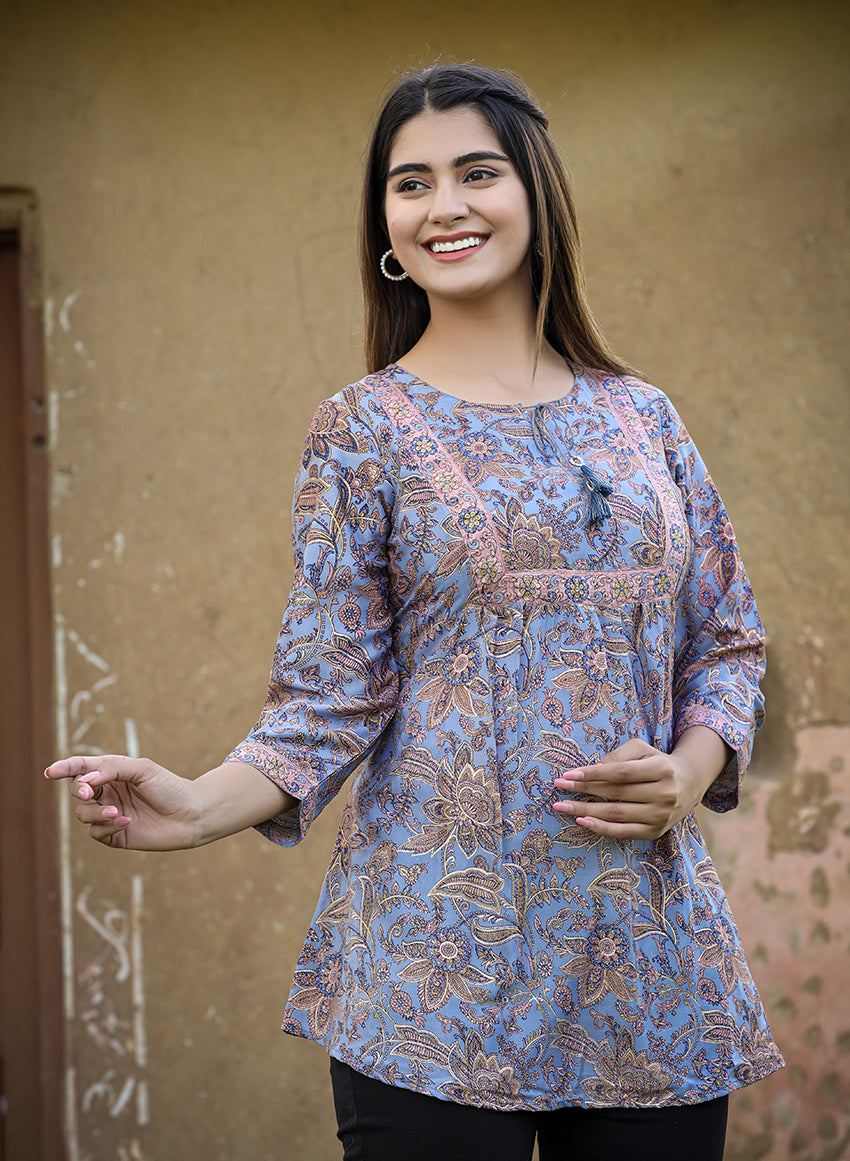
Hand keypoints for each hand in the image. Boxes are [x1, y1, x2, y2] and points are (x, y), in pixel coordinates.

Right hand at [45, 754, 199, 849]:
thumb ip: (111, 769)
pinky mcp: (115, 834)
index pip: (81, 769)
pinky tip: (126, 822)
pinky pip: (95, 833)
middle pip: (77, 791)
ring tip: (117, 812)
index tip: (50, 772)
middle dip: (80, 791)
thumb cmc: (170, 787)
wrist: (191, 814)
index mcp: (112, 772)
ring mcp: (110, 813)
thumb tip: (84, 780)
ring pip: (82, 813)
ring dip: (95, 812)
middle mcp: (108, 792)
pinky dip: (105, 827)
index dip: (64, 768)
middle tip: (90, 793)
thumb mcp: (142, 769)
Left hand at [552, 729, 728, 839]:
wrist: (689, 785)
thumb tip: (594, 768)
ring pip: (617, 814)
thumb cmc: (658, 763)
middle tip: (558, 786)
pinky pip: (623, 832)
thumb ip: (619, 755)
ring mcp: (661, 816)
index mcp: (662, 769)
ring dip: (585, 811)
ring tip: (562, 806)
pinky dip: (601, 828)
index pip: (621, 772)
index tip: (568, 774)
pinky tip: (582, 821)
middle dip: (584, 790)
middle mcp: (664, 794)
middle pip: (616, 793)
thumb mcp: (643, 750)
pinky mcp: (655, 832)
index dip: (594, 774)